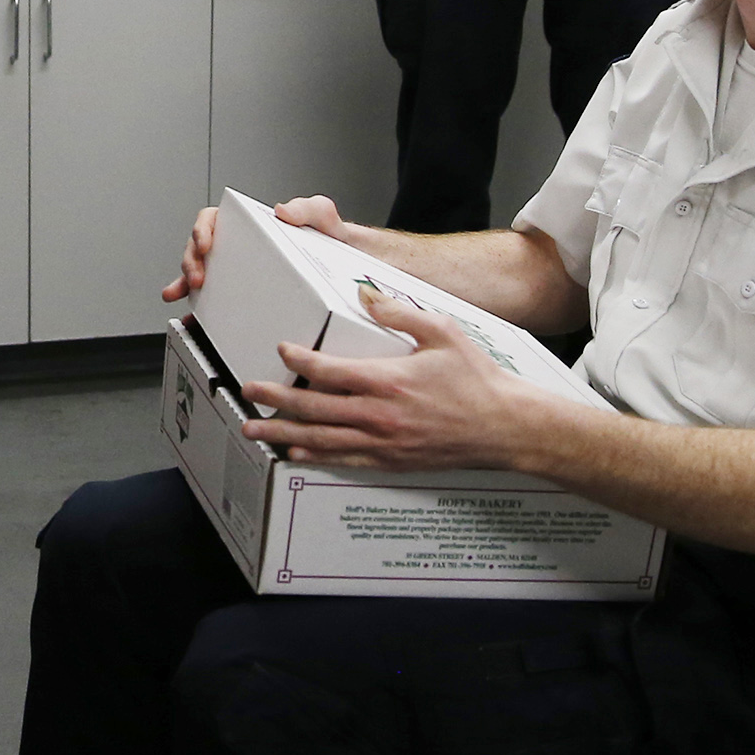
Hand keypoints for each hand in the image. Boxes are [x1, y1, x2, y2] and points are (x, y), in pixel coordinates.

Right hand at [165, 196, 350, 301]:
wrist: (346, 268)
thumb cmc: (329, 239)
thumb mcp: (322, 216)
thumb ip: (308, 207)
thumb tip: (283, 210)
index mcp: (249, 225)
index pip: (213, 219)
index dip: (202, 229)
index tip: (205, 244)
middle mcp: (238, 247)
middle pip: (199, 248)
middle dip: (191, 261)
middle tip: (198, 277)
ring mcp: (238, 271)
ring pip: (199, 273)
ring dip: (184, 283)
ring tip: (184, 294)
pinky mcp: (243, 294)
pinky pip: (215, 301)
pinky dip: (200, 311)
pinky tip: (193, 319)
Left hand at [238, 287, 547, 469]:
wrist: (505, 427)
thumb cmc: (477, 380)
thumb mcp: (441, 333)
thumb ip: (399, 313)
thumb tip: (364, 293)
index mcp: (388, 380)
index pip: (329, 371)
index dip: (299, 362)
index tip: (280, 350)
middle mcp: (379, 415)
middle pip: (314, 409)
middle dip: (276, 400)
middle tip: (249, 392)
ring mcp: (384, 442)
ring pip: (322, 439)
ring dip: (284, 435)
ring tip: (255, 429)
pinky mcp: (392, 461)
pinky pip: (345, 460)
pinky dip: (317, 457)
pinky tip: (296, 454)